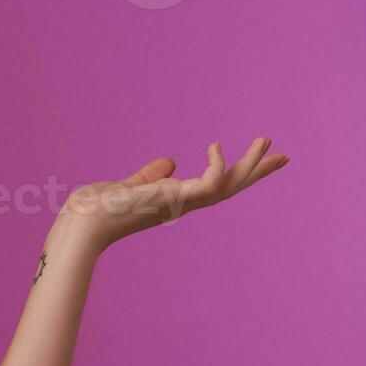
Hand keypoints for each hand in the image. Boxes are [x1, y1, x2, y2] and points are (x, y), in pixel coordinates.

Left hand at [61, 137, 289, 251]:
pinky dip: (217, 165)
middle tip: (285, 156)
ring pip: (228, 185)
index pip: (214, 185)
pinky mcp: (174, 199)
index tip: (256, 159)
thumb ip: (150, 176)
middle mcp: (183, 203)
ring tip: (266, 140)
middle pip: (231, 187)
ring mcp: (180, 202)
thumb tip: (169, 162)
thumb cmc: (96, 209)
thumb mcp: (129, 186)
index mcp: (174, 200)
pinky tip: (215, 145)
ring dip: (250, 165)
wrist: (81, 225)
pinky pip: (209, 183)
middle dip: (257, 172)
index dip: (236, 172)